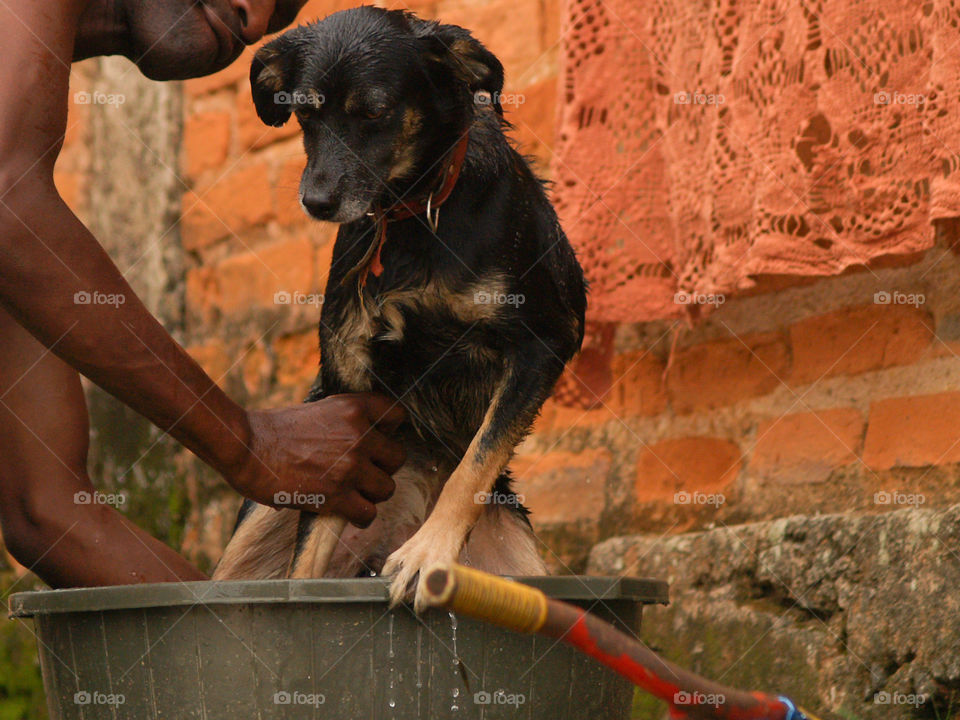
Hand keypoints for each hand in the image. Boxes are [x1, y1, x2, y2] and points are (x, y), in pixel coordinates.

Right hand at [223, 394, 405, 526]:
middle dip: (382, 467)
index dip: (389, 431)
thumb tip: (367, 436)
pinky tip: (349, 512)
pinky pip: (368, 512)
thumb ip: (347, 421)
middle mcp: (358, 435)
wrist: (246, 447)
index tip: (377, 441)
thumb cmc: (275, 429)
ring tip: (355, 494)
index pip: (397, 416)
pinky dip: (361, 516)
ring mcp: (350, 466)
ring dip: (372, 494)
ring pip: (386, 488)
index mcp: (353, 408)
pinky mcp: (337, 494)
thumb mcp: (319, 410)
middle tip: (363, 473)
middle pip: (397, 457)